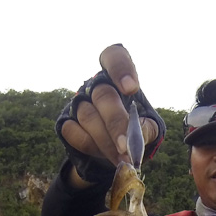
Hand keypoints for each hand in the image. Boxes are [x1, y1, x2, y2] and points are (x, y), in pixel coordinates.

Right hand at [58, 45, 163, 183]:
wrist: (115, 151)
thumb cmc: (136, 132)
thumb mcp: (149, 128)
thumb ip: (148, 129)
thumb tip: (138, 135)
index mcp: (119, 78)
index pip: (114, 56)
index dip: (121, 69)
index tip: (131, 90)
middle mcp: (96, 84)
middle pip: (103, 95)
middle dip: (116, 124)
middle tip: (125, 147)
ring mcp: (79, 102)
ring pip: (88, 117)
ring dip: (106, 142)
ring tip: (121, 159)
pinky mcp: (65, 121)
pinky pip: (73, 132)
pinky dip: (89, 146)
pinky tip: (103, 154)